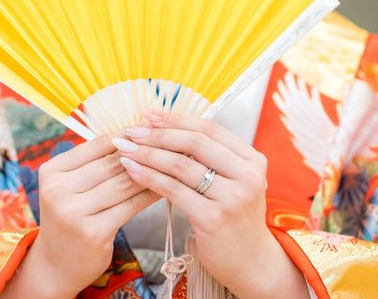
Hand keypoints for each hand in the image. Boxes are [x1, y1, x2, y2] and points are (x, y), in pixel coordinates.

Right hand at [3, 133, 158, 298]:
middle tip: (167, 144)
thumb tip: (133, 135)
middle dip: (141, 152)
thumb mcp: (70, 186)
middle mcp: (58, 189)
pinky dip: (148, 194)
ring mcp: (73, 212)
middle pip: (110, 163)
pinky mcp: (92, 232)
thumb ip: (93, 163)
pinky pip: (129, 206)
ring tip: (169, 163)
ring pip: (122, 183)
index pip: (96, 145)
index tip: (148, 129)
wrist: (54, 264)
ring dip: (149, 171)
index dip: (124, 135)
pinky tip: (163, 188)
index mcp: (52, 171)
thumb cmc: (69, 217)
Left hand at [111, 111, 308, 298]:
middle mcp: (247, 176)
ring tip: (125, 148)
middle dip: (158, 134)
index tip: (149, 114)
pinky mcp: (213, 218)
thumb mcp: (231, 180)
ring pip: (180, 164)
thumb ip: (208, 156)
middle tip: (132, 130)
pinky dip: (149, 176)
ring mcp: (232, 198)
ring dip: (147, 153)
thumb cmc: (233, 216)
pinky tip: (131, 170)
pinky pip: (173, 190)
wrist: (251, 263)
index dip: (176, 119)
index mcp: (252, 159)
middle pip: (194, 142)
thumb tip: (162, 126)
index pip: (209, 128)